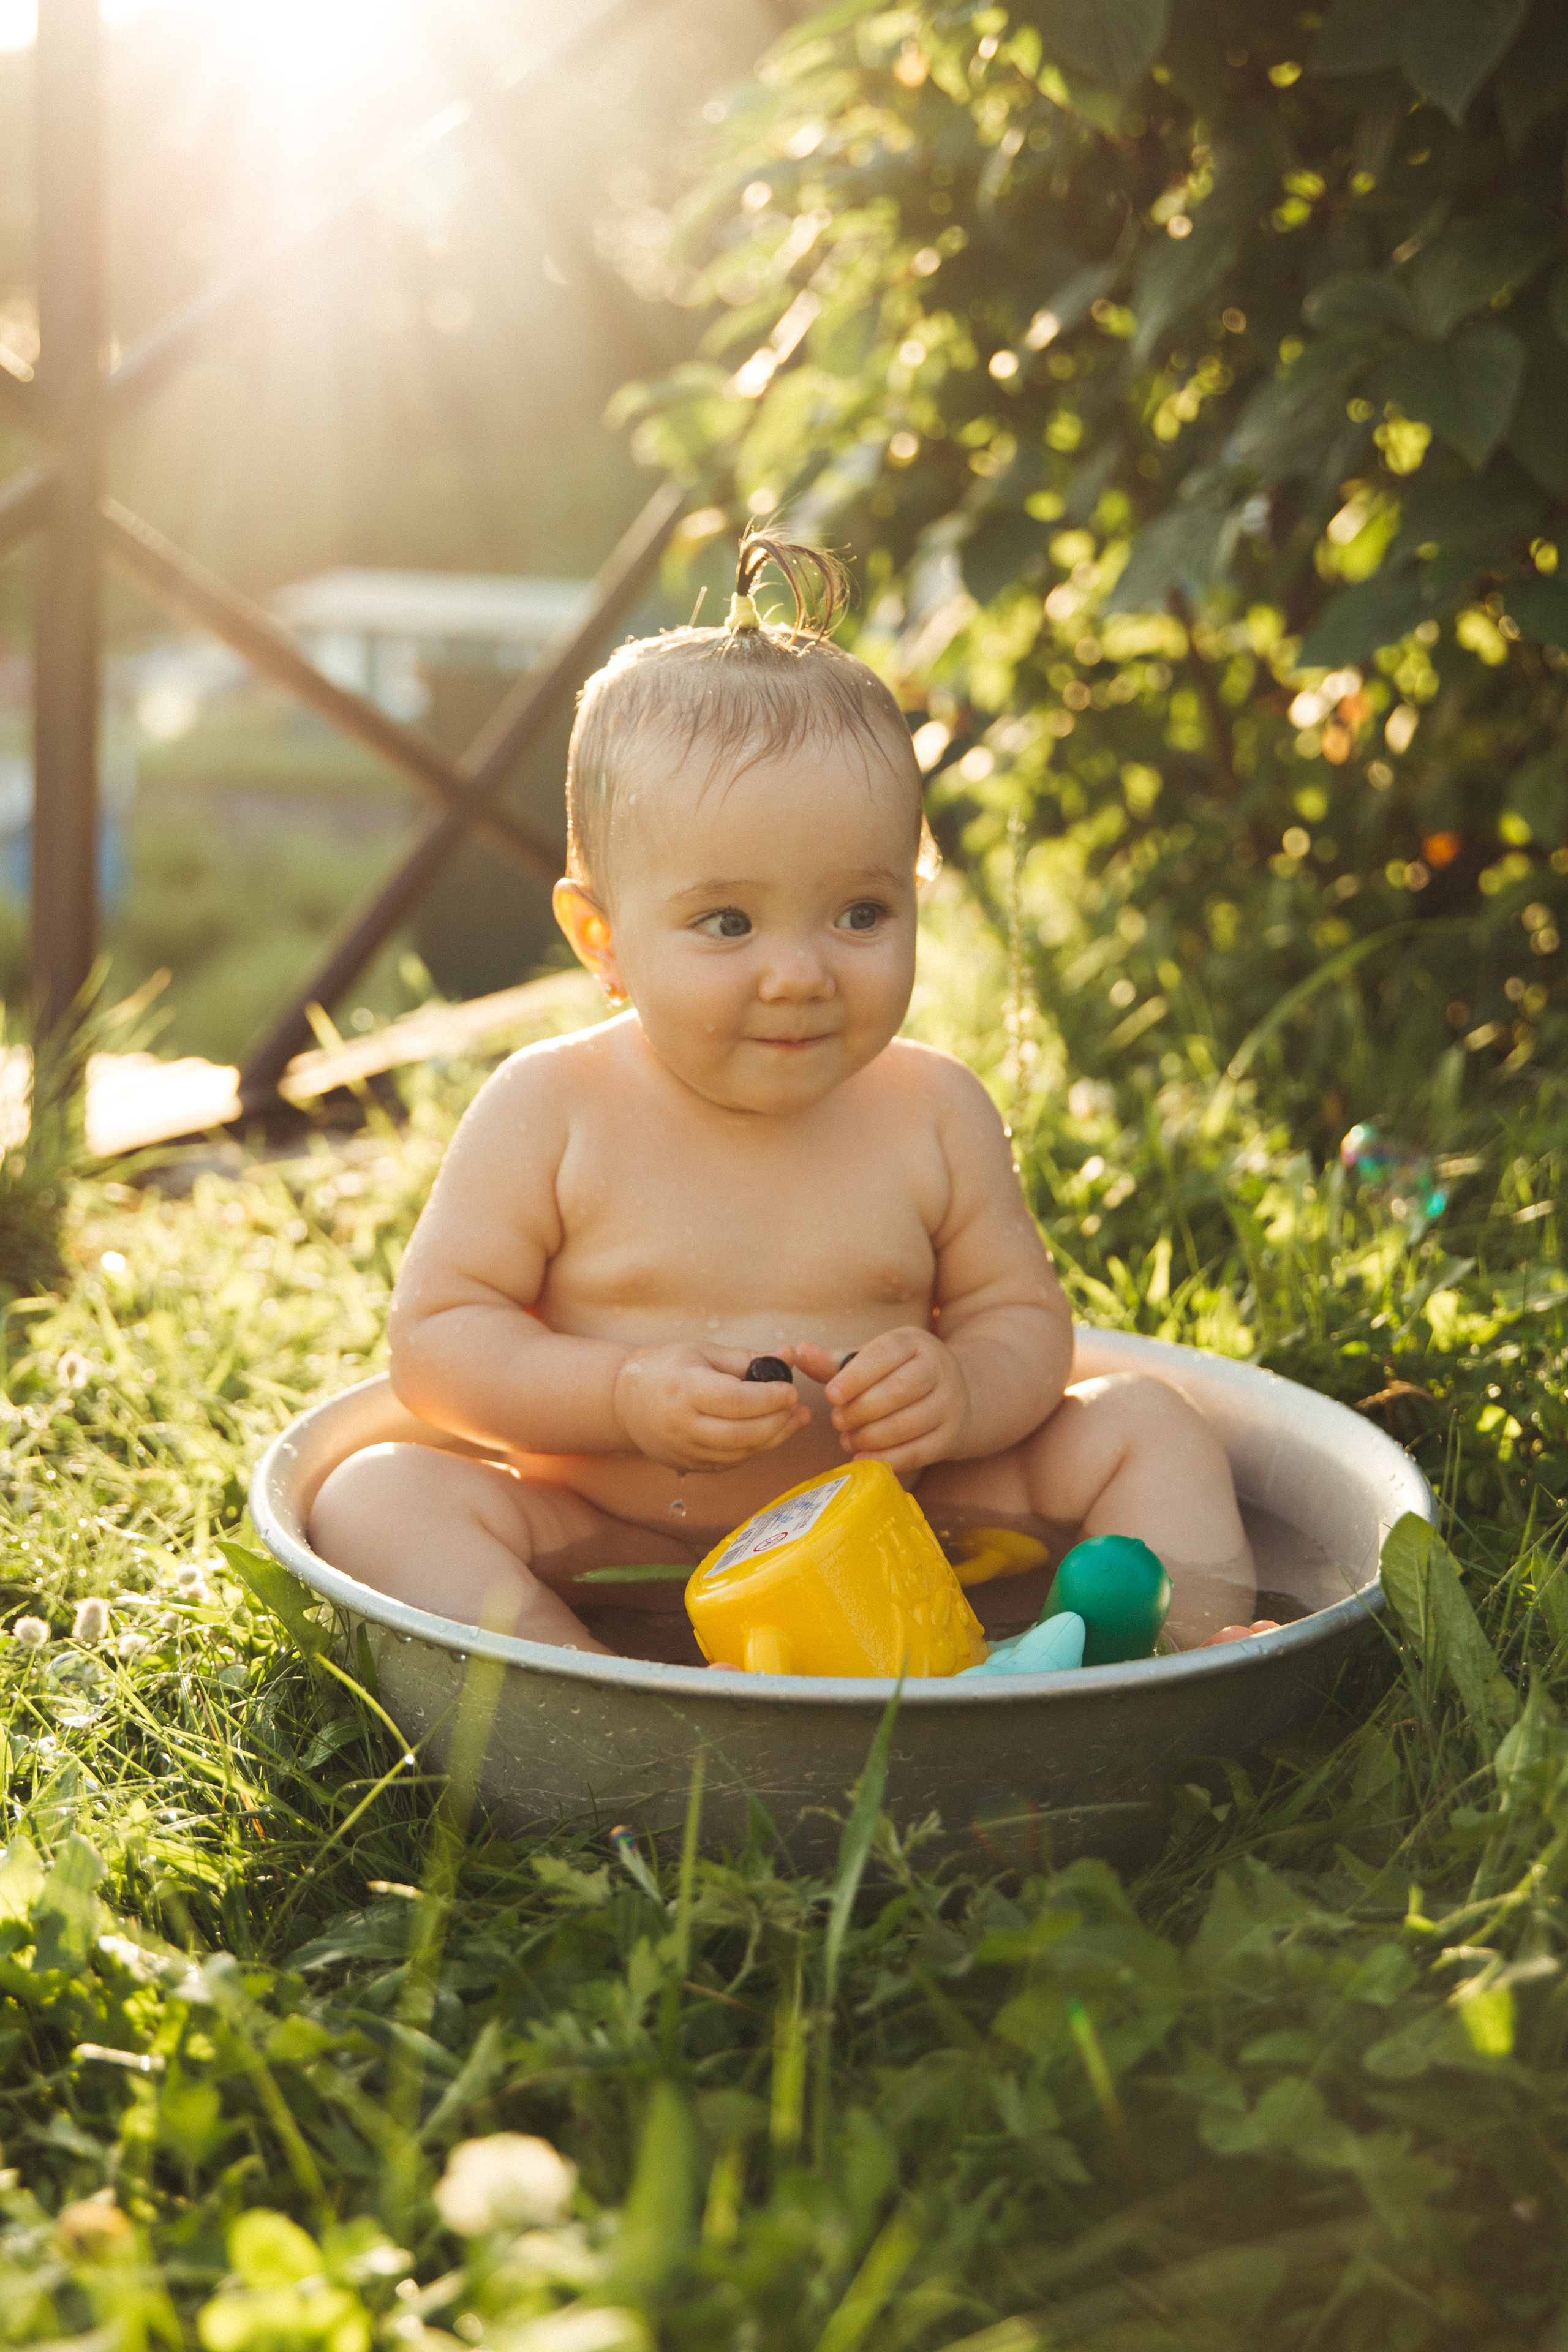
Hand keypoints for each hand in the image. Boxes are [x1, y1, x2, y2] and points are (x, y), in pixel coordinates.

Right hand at [613, 1345, 809, 1471]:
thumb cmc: (665, 1368)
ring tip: (794, 1420)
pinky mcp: (689, 1465)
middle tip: (797, 1407)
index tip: (791, 1389)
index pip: (736, 1400)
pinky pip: (731, 1462)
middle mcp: (682, 1425)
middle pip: (742, 1433)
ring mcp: (684, 1450)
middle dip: (777, 1421)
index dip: (769, 1398)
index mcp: (685, 1389)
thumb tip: (789, 1356)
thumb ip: (746, 1358)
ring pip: (740, 1453)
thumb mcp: (702, 1352)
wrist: (624, 1400)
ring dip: (774, 1438)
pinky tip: (770, 1432)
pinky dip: (755, 1448)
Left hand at [794, 1331, 970, 1474]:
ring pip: (908, 1423)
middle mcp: (938, 1369)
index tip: (830, 1395)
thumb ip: (834, 1361)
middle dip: (860, 1410)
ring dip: (870, 1436)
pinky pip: (919, 1452)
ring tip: (847, 1440)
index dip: (856, 1376)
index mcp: (914, 1343)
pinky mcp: (951, 1435)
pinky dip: (887, 1458)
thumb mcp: (871, 1361)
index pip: (885, 1354)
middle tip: (836, 1421)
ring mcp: (949, 1403)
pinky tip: (863, 1458)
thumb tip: (798, 1352)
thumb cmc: (899, 1374)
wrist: (954, 1394)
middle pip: (898, 1391)